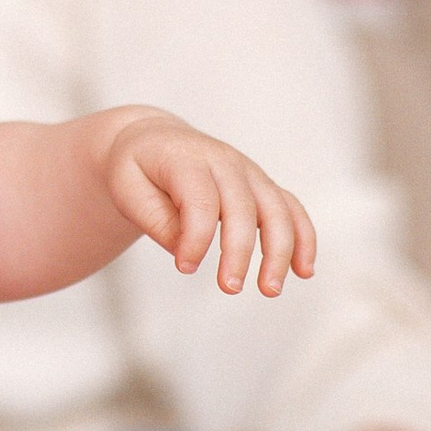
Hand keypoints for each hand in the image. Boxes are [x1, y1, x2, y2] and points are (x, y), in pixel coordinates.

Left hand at [102, 115, 315, 297]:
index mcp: (186, 159)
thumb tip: (184, 251)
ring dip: (280, 251)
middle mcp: (224, 162)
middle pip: (243, 207)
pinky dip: (303, 238)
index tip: (185, 268)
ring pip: (277, 209)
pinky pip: (291, 209)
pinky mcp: (262, 186)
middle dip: (240, 251)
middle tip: (229, 287)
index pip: (201, 200)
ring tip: (270, 290)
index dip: (196, 238)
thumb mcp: (126, 187)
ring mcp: (249, 172)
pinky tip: (304, 271)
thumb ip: (154, 219)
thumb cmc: (138, 168)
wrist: (154, 140)